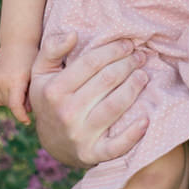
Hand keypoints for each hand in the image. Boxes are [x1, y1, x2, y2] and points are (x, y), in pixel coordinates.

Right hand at [0, 46, 34, 123]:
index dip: (21, 117)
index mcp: (15, 81)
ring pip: (1, 101)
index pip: (16, 107)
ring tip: (20, 92)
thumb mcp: (35, 76)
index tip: (27, 121)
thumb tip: (26, 111)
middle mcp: (1, 81)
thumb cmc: (32, 58)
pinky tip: (10, 91)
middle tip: (28, 101)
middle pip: (9, 105)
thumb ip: (31, 94)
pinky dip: (1, 97)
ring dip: (10, 101)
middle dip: (19, 107)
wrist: (18, 40)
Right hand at [25, 32, 149, 169]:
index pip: (91, 63)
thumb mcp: (41, 74)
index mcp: (54, 91)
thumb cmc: (51, 99)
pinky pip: (116, 146)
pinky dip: (133, 134)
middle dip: (128, 65)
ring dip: (134, 88)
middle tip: (140, 57)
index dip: (113, 50)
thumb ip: (51, 50)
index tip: (128, 44)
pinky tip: (146, 119)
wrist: (53, 143)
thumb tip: (72, 34)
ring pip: (115, 106)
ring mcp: (80, 135)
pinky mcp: (92, 154)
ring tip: (144, 75)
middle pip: (106, 81)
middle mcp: (66, 113)